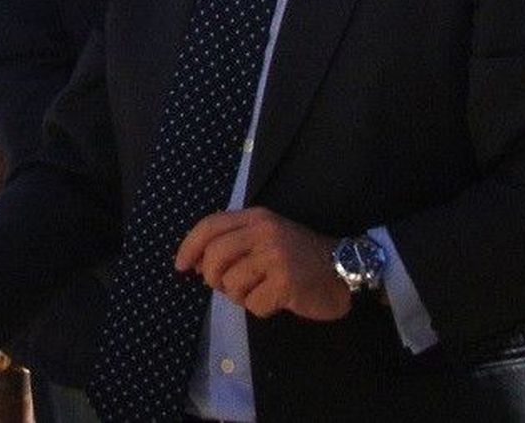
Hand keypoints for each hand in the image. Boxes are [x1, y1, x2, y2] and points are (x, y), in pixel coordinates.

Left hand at [175, 207, 350, 320]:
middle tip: (225, 286)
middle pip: (214, 257)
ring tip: (259, 291)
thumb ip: (234, 242)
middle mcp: (264, 231)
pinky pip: (252, 304)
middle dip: (212, 278)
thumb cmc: (300, 255)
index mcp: (255, 217)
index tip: (180, 266)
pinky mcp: (286, 282)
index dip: (189, 246)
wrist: (344, 269)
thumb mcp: (266, 236)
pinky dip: (260, 308)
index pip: (209, 226)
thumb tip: (194, 263)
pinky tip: (277, 300)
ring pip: (231, 284)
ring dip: (239, 296)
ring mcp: (276, 256)